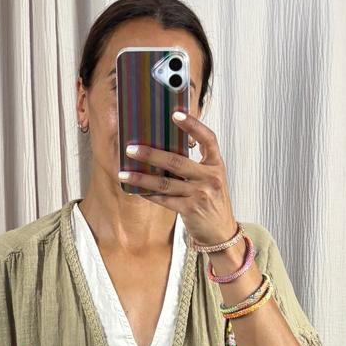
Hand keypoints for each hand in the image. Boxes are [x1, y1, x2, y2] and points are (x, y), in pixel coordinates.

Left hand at [119, 110, 238, 248]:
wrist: (221, 232)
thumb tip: (165, 151)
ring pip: (165, 183)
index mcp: (216, 164)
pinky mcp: (190, 210)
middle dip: (151, 154)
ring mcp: (200, 194)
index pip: (208, 138)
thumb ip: (196, 164)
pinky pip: (165, 200)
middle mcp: (210, 177)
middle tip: (131, 149)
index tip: (175, 114)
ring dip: (142, 178)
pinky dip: (149, 194)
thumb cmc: (213, 201)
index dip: (193, 125)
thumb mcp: (211, 178)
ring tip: (124, 174)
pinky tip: (137, 190)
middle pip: (177, 161)